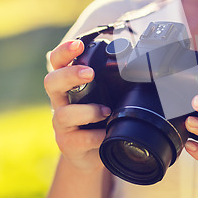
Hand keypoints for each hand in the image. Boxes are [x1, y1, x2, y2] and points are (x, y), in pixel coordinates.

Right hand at [44, 40, 110, 171]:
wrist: (93, 153)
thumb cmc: (102, 117)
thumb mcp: (108, 96)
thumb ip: (116, 81)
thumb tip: (145, 64)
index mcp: (70, 85)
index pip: (59, 62)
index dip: (64, 51)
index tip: (78, 44)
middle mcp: (61, 101)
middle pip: (51, 82)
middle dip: (69, 75)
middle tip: (89, 73)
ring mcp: (62, 124)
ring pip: (63, 114)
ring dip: (87, 111)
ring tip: (106, 111)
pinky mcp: (68, 144)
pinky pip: (78, 139)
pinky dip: (95, 136)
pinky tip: (106, 134)